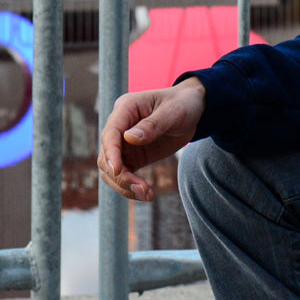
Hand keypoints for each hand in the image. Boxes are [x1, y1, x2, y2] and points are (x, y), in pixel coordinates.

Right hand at [97, 77, 206, 200]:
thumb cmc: (183, 104)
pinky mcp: (132, 156)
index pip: (110, 133)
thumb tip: (129, 138)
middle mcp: (120, 126)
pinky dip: (131, 187)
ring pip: (111, 170)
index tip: (117, 170)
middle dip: (120, 175)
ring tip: (147, 194)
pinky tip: (147, 194)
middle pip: (106, 155)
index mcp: (126, 108)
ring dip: (124, 185)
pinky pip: (124, 175)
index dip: (111, 152)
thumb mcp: (173, 112)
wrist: (193, 109)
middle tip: (142, 189)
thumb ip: (153, 125)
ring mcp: (124, 143)